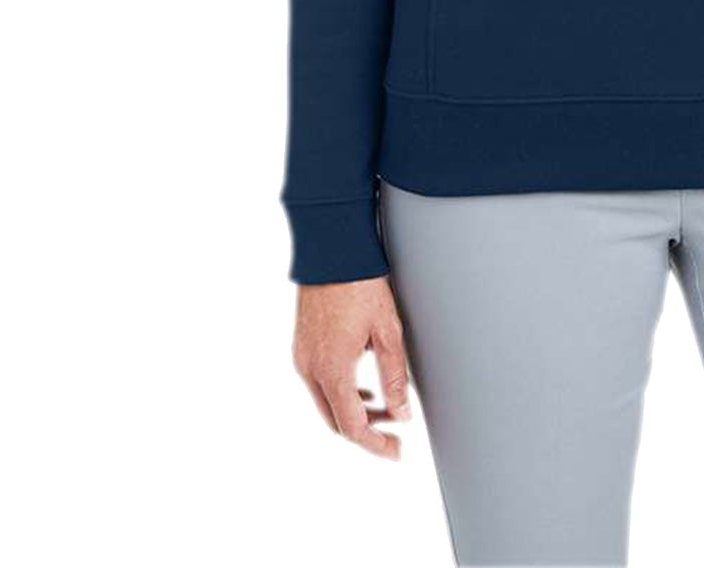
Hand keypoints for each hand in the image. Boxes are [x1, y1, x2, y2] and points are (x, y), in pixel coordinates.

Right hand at [293, 277, 413, 458]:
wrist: (331, 251)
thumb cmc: (361, 285)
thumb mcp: (387, 331)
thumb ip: (394, 376)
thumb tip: (402, 413)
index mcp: (332, 370)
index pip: (352, 426)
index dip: (375, 445)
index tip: (395, 452)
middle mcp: (311, 369)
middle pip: (336, 421)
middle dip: (366, 432)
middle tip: (394, 432)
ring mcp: (302, 358)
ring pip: (326, 404)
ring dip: (354, 413)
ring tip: (384, 409)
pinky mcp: (301, 347)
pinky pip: (319, 385)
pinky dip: (341, 394)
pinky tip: (362, 387)